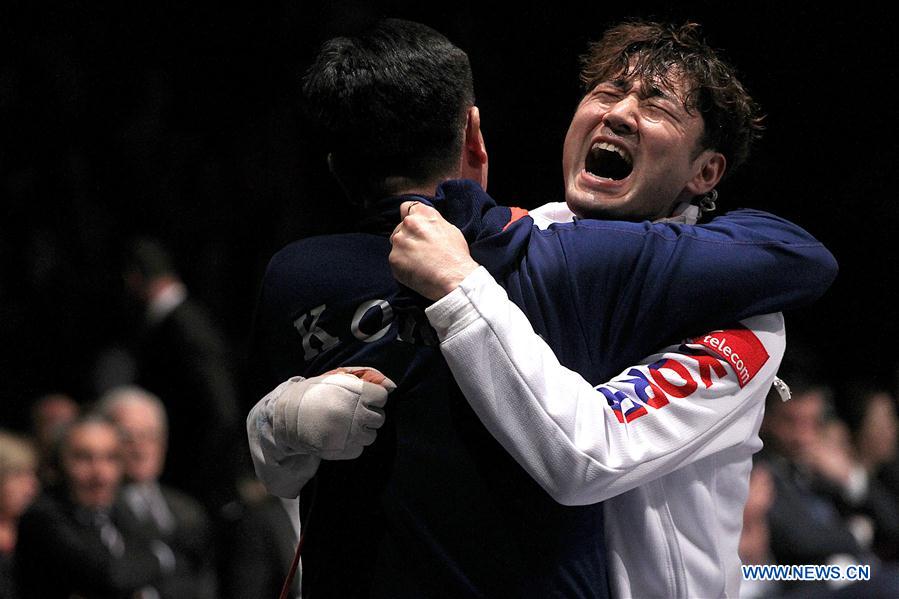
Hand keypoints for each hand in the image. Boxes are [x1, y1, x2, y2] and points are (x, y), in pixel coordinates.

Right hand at [272, 367, 395, 459]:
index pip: (382, 397)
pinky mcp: (342, 450)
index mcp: (357, 393)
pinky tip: (340, 435)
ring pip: (371, 436)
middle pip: (379, 419)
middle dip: (368, 416)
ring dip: (362, 431)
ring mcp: (350, 434)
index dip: (372, 398)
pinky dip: (353, 444)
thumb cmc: (317, 393)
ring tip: (345, 425)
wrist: (288, 415)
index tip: (360, 399)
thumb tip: (392, 386)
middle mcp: (356, 414)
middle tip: (352, 413)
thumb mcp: (339, 378)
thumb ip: (367, 378)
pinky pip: (360, 449)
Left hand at [389, 201, 479, 299]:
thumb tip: (426, 225)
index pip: (407, 207)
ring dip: (404, 252)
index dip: (409, 218)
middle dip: (407, 238)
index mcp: (423, 213)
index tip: (414, 228)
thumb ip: (432, 223)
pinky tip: (416, 272)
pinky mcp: (394, 258)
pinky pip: (395, 261)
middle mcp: (409, 223)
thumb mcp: (450, 229)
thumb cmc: (456, 256)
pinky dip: (402, 266)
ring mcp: (399, 241)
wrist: (455, 278)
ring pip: (396, 245)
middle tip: (421, 251)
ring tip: (420, 263)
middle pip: (400, 228)